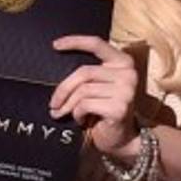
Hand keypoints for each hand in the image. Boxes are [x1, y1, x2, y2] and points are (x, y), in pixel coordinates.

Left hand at [49, 35, 139, 158]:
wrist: (121, 139)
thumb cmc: (104, 110)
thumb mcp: (97, 86)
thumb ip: (86, 74)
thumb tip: (57, 70)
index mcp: (123, 62)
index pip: (96, 44)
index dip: (75, 42)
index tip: (55, 45)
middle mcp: (128, 73)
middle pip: (84, 73)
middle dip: (63, 89)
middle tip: (52, 104)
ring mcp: (126, 91)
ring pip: (83, 90)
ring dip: (69, 105)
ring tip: (66, 114)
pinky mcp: (120, 108)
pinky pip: (85, 105)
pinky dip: (77, 114)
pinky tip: (82, 120)